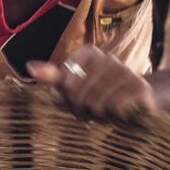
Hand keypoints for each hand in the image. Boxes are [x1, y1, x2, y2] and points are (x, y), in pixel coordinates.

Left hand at [27, 45, 156, 120]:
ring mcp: (125, 71)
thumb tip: (29, 66)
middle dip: (81, 108)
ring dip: (99, 115)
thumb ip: (52, 77)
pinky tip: (120, 113)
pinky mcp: (140, 87)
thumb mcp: (72, 86)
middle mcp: (107, 58)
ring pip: (97, 102)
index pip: (64, 81)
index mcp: (88, 53)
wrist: (137, 102)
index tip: (74, 96)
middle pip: (78, 93)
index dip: (67, 96)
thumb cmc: (98, 94)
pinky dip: (114, 116)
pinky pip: (116, 108)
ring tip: (105, 111)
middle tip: (90, 110)